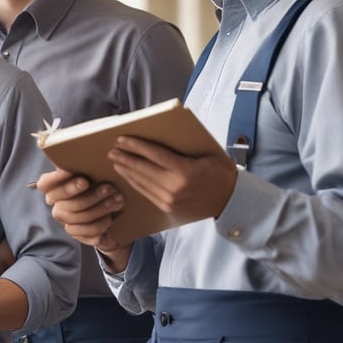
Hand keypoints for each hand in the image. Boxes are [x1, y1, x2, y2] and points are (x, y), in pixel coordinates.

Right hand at [35, 169, 129, 255]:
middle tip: (110, 189)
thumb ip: (84, 166)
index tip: (83, 178)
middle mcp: (56, 204)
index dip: (59, 180)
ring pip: (79, 217)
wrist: (109, 209)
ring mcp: (64, 220)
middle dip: (92, 196)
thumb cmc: (98, 183)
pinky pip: (86, 232)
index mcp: (53, 186)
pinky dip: (100, 225)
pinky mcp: (75, 233)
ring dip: (101, 209)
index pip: (45, 184)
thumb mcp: (92, 172)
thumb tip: (86, 152)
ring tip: (117, 201)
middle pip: (68, 203)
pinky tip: (111, 219)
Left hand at [109, 136, 236, 221]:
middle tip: (112, 150)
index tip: (122, 139)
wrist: (230, 200)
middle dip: (125, 158)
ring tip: (116, 161)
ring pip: (142, 182)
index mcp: (185, 171)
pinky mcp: (167, 208)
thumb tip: (158, 134)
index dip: (136, 146)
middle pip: (143, 169)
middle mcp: (175, 187)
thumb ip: (183, 147)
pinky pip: (146, 193)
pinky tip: (128, 175)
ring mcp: (170, 200)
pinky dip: (135, 183)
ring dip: (126, 171)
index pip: (154, 155)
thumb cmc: (219, 172)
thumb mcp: (206, 154)